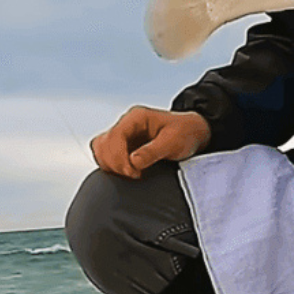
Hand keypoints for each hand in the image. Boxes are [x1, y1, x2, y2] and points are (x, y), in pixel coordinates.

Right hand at [90, 106, 210, 177]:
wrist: (193, 133)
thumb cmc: (185, 133)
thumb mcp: (173, 142)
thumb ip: (152, 151)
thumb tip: (132, 161)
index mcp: (136, 118)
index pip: (115, 136)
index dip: (119, 157)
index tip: (132, 172)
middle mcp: (126, 125)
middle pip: (103, 143)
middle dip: (115, 163)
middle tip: (134, 175)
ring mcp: (123, 136)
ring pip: (101, 149)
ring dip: (111, 165)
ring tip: (131, 174)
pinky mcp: (123, 147)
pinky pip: (106, 156)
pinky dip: (112, 166)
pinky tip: (128, 172)